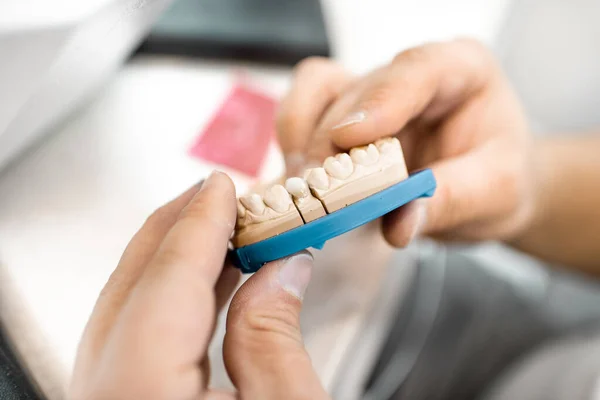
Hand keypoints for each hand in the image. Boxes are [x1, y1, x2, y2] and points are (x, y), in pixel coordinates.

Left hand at [69, 172, 328, 399]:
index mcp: (139, 392)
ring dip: (175, 264)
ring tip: (218, 233)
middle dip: (177, 230)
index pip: (168, 281)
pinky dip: (169, 302)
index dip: (201, 224)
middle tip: (216, 196)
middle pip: (132, 287)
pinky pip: (132, 339)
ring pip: (126, 310)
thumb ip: (275, 336)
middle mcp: (106, 395)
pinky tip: (206, 285)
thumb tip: (281, 270)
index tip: (224, 187)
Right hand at [277, 39, 534, 245]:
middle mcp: (408, 76)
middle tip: (320, 192)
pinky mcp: (342, 120)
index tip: (351, 138)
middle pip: (355, 92)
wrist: (484, 191)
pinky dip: (290, 151)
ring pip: (316, 92)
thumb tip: (397, 224)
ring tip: (303, 188)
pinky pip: (303, 117)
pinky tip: (292, 188)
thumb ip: (451, 202)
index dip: (381, 101)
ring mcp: (370, 96)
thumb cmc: (497, 179)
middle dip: (330, 143)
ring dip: (301, 140)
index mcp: (461, 71)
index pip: (418, 70)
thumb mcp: (495, 194)